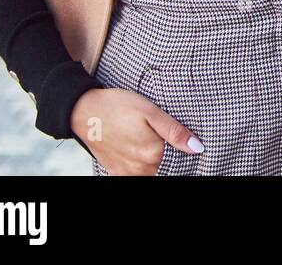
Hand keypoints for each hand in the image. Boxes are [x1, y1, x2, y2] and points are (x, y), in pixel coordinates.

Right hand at [71, 87, 203, 175]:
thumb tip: (197, 148)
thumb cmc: (118, 107)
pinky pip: (135, 174)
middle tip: (152, 133)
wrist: (83, 112)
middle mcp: (140, 169)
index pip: (179, 158)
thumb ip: (175, 132)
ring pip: (150, 171)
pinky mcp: (116, 173)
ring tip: (142, 139)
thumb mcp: (151, 112)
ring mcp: (126, 173)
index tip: (170, 135)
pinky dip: (139, 165)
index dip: (178, 146)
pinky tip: (133, 147)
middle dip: (165, 153)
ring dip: (152, 160)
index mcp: (152, 154)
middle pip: (164, 166)